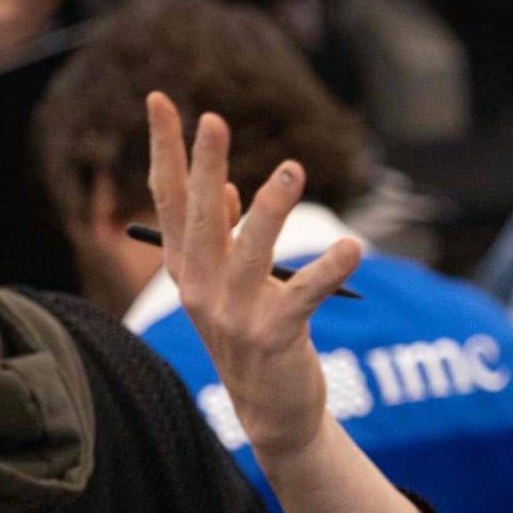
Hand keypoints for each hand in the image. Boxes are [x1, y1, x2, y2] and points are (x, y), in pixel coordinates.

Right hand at [146, 93, 360, 462]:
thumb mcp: (230, 286)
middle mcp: (201, 290)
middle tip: (213, 119)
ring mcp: (234, 316)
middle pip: (202, 218)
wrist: (272, 411)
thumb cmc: (254, 337)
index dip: (165, 150)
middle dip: (206, 166)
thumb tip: (230, 185)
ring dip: (272, 208)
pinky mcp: (274, 337)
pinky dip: (329, 270)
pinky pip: (304, 295)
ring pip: (251, 251)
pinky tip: (353, 247)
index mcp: (187, 270)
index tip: (159, 100)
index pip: (169, 199)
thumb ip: (225, 238)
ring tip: (292, 169)